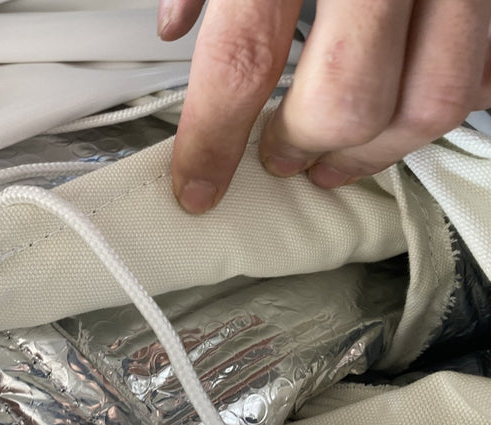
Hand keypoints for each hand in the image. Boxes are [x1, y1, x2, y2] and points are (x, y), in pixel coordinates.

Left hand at [160, 0, 490, 211]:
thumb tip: (175, 25)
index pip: (243, 64)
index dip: (213, 141)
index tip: (197, 187)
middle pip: (345, 101)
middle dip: (304, 149)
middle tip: (278, 159)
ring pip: (430, 101)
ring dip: (374, 152)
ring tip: (334, 160)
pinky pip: (483, 73)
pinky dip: (444, 107)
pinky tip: (404, 113)